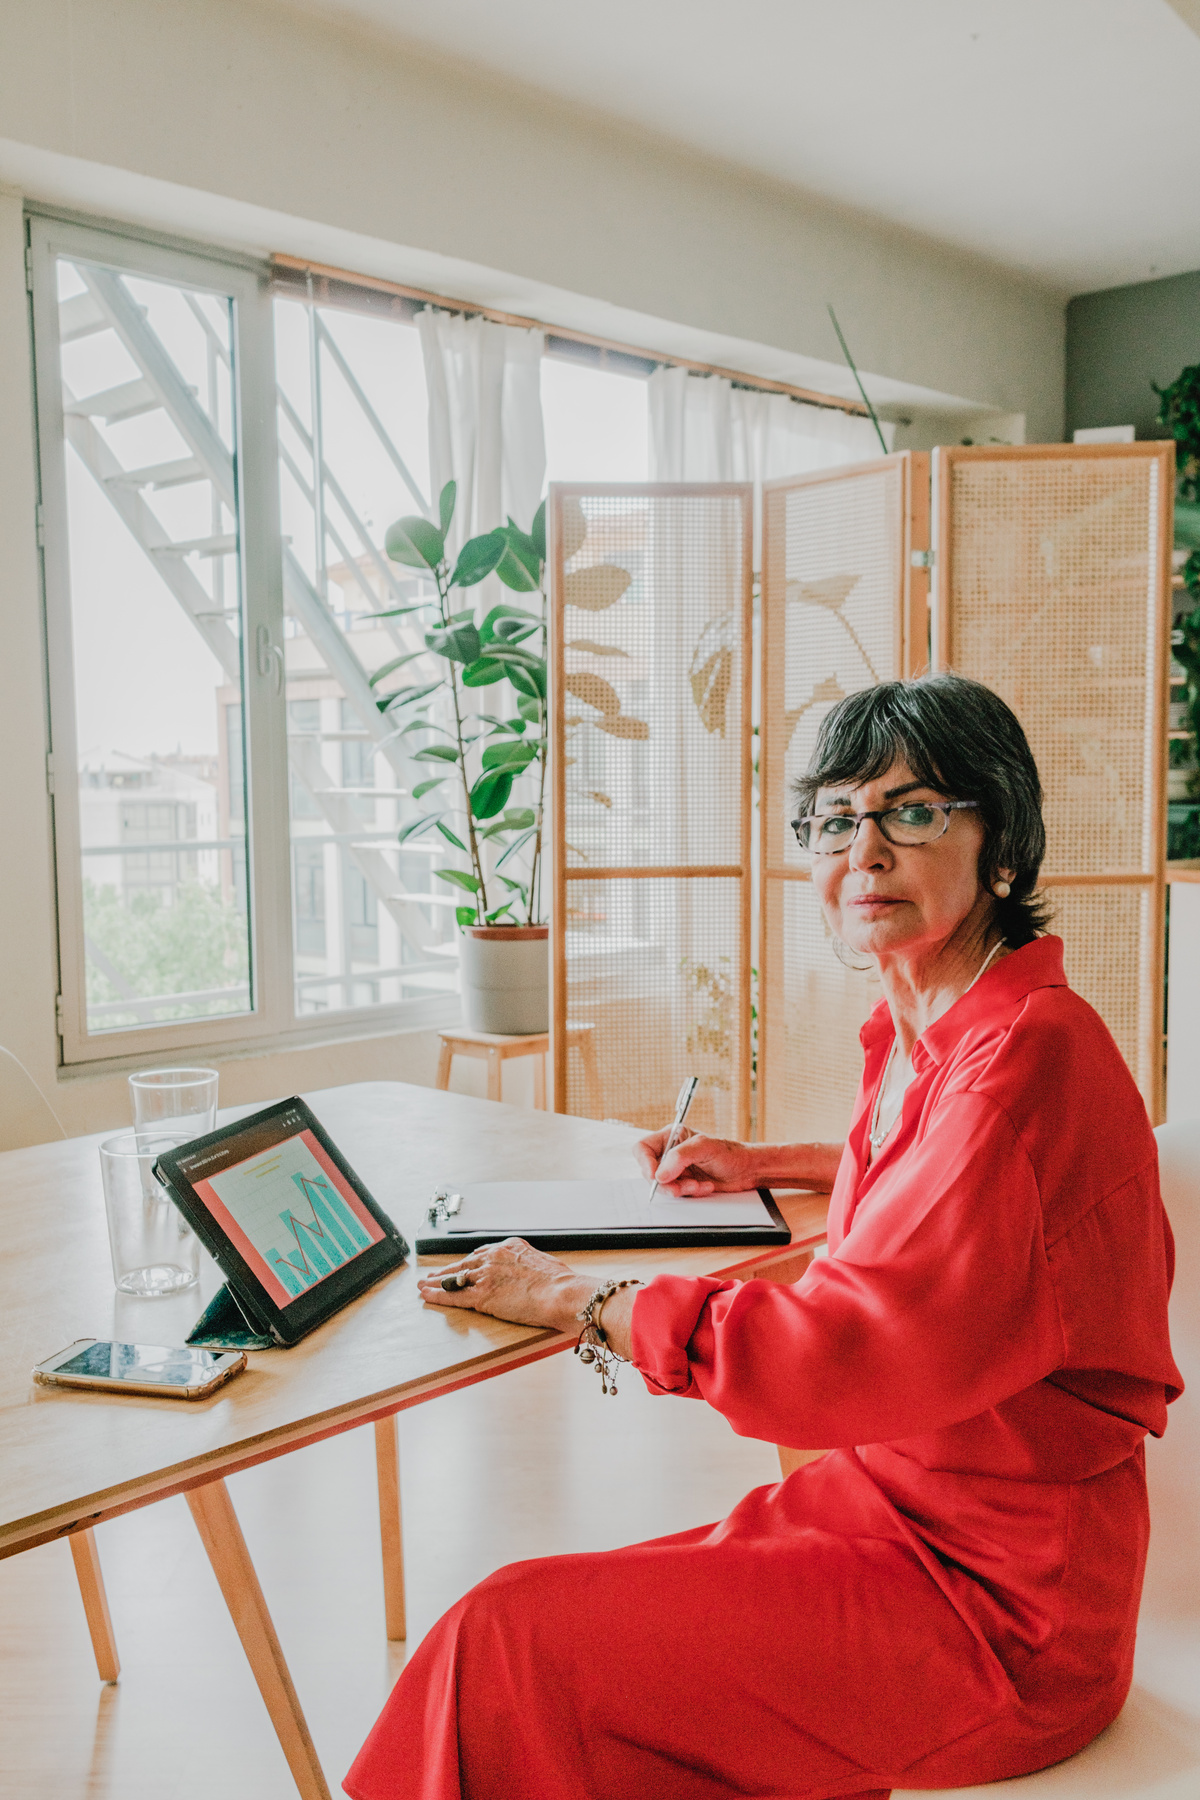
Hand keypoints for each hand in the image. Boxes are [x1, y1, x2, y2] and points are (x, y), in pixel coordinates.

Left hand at [417, 1238, 590, 1332]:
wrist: (560, 1293)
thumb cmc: (560, 1282)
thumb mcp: (544, 1263)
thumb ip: (530, 1264)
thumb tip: (531, 1271)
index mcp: (509, 1247)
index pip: (481, 1254)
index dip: (468, 1263)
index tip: (460, 1266)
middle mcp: (494, 1258)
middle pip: (464, 1264)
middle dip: (447, 1270)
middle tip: (434, 1274)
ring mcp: (485, 1276)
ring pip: (454, 1278)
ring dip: (437, 1282)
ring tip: (423, 1284)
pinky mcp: (481, 1296)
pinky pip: (453, 1295)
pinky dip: (437, 1295)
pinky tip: (426, 1295)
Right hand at [634, 1127, 760, 1196]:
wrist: (747, 1171)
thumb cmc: (730, 1153)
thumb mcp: (705, 1147)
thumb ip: (680, 1157)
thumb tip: (660, 1174)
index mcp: (672, 1137)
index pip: (643, 1148)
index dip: (644, 1162)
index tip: (655, 1175)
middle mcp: (671, 1153)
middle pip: (650, 1171)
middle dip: (666, 1182)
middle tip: (681, 1187)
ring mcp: (677, 1170)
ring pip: (663, 1185)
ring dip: (679, 1189)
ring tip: (698, 1186)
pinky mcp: (684, 1184)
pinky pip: (676, 1193)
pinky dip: (689, 1193)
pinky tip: (704, 1188)